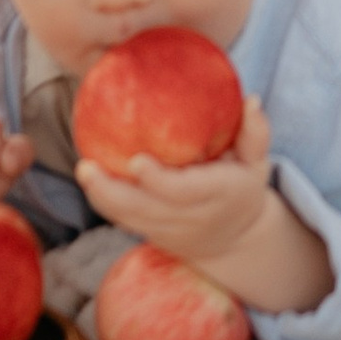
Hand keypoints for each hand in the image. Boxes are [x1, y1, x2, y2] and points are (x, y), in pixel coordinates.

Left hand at [76, 97, 278, 280]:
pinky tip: (89, 180)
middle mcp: (191, 217)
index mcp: (218, 195)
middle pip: (146, 209)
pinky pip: (125, 221)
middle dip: (113, 191)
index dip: (158, 179)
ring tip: (83, 170)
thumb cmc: (242, 187)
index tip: (136, 159)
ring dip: (102, 197)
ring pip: (130, 219)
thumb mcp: (257, 162)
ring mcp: (169, 230)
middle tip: (85, 165)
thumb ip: (255, 132)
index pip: (185, 191)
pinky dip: (105, 203)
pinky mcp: (153, 235)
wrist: (235, 240)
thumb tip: (251, 100)